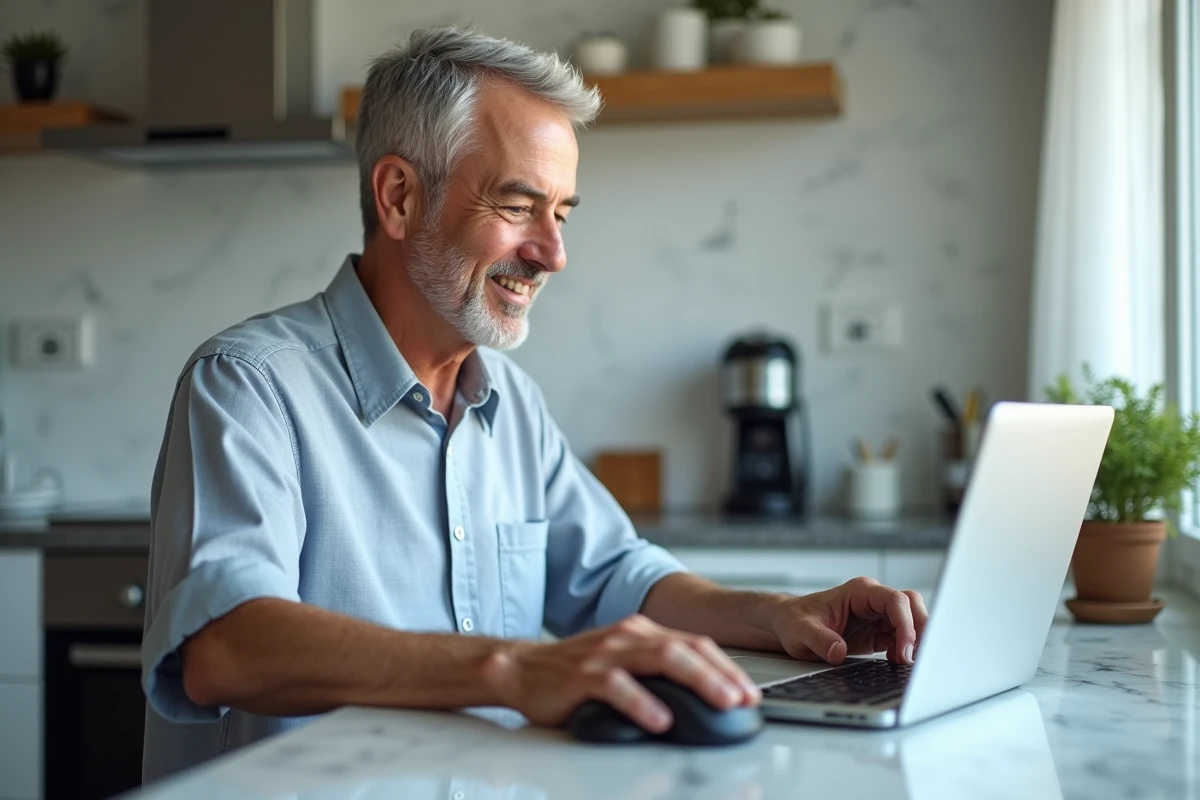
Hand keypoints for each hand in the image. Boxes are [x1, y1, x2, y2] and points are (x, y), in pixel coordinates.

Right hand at [482, 614, 760, 733]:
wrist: (521, 669)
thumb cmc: (574, 672)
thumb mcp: (623, 664)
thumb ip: (657, 673)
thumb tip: (704, 698)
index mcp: (641, 632)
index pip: (694, 644)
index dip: (726, 667)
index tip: (749, 692)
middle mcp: (627, 637)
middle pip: (685, 649)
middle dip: (721, 674)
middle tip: (744, 699)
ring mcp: (605, 654)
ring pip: (660, 659)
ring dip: (697, 681)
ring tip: (720, 702)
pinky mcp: (582, 676)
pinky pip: (618, 686)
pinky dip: (643, 702)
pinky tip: (661, 719)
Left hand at [771, 577, 928, 665]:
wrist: (788, 626)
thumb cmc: (794, 621)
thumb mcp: (800, 631)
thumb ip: (819, 639)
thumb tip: (838, 651)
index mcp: (859, 592)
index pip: (895, 600)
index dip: (906, 623)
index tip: (904, 649)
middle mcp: (873, 601)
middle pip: (912, 606)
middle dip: (919, 631)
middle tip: (910, 658)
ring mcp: (878, 616)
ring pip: (913, 621)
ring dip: (916, 641)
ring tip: (904, 663)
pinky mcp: (879, 633)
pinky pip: (904, 638)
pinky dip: (907, 650)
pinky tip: (897, 663)